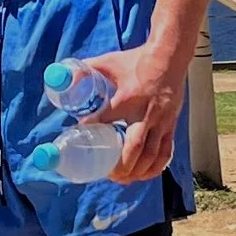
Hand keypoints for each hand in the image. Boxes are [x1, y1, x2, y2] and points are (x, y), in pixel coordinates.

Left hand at [65, 41, 182, 184]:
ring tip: (122, 179)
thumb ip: (86, 70)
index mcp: (127, 97)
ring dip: (137, 171)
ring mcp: (161, 121)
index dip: (92, 129)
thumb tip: (65, 79)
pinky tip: (144, 174)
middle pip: (134, 147)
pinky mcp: (171, 125)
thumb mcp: (108, 62)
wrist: (169, 57)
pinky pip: (165, 152)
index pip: (106, 118)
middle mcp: (145, 113)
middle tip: (108, 174)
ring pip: (151, 154)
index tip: (79, 138)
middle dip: (120, 166)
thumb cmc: (136, 61)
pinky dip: (155, 167)